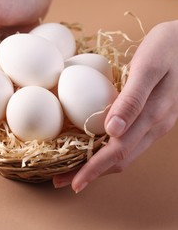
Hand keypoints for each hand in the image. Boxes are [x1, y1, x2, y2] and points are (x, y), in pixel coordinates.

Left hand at [53, 20, 177, 192]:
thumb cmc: (168, 47)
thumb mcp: (149, 67)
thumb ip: (132, 99)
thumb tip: (112, 131)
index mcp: (153, 116)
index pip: (117, 151)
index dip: (93, 169)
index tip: (73, 183)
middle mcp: (155, 126)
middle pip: (119, 159)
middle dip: (89, 173)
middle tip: (62, 180)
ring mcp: (156, 123)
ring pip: (125, 154)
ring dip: (98, 165)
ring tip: (72, 170)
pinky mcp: (153, 117)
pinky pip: (129, 143)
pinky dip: (108, 152)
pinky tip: (93, 149)